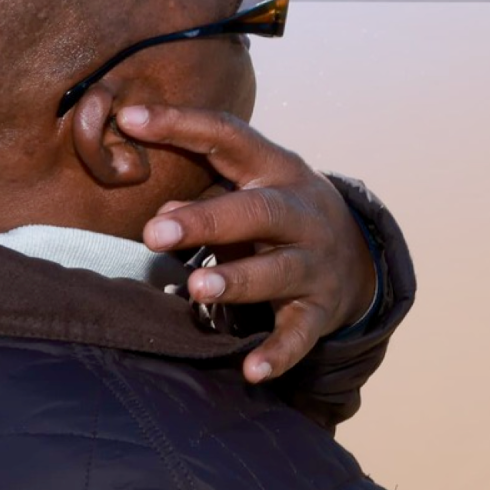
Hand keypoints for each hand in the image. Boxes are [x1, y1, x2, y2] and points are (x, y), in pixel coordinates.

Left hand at [118, 104, 378, 383]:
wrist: (359, 256)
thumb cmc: (278, 217)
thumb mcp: (249, 193)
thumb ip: (202, 198)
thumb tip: (160, 216)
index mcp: (277, 170)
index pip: (229, 138)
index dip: (181, 125)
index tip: (129, 119)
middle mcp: (301, 213)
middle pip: (257, 212)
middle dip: (207, 221)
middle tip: (156, 232)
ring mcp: (314, 263)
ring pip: (278, 272)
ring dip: (239, 280)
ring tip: (198, 288)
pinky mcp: (321, 310)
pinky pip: (299, 333)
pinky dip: (278, 353)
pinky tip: (252, 370)